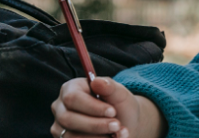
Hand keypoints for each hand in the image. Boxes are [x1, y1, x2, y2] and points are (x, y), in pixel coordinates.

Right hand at [51, 77, 165, 137]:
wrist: (124, 123)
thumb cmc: (119, 105)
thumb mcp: (119, 93)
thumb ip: (110, 86)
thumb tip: (97, 81)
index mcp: (71, 88)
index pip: (73, 98)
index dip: (92, 107)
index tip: (113, 112)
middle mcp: (60, 107)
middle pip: (68, 119)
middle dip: (95, 125)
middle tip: (117, 126)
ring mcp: (59, 126)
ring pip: (71, 136)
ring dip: (98, 136)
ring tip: (119, 132)